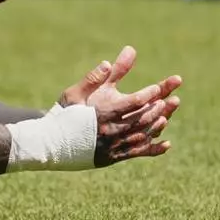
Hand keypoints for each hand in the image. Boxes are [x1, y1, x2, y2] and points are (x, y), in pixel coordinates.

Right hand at [59, 46, 181, 165]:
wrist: (50, 144)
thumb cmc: (61, 115)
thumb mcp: (74, 93)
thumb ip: (93, 78)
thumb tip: (108, 62)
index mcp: (101, 114)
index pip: (132, 103)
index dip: (147, 95)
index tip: (157, 88)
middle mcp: (110, 131)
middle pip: (142, 119)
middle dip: (157, 109)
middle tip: (169, 100)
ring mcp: (112, 146)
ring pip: (142, 136)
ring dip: (156, 126)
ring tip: (166, 116)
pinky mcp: (113, 157)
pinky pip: (138, 153)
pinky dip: (154, 149)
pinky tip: (166, 144)